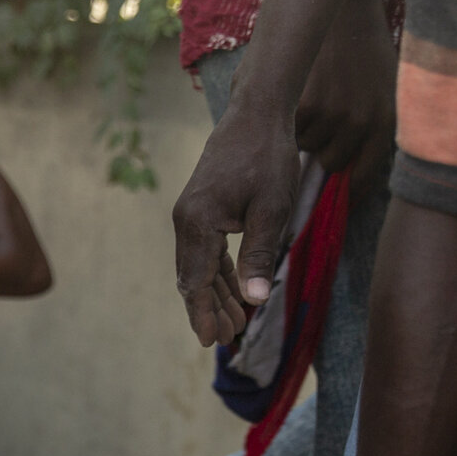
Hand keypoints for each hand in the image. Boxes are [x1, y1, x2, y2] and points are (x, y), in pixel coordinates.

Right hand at [172, 96, 302, 346]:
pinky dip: (217, 271)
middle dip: (210, 309)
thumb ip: (258, 256)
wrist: (255, 113)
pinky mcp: (200, 207)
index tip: (213, 342)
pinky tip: (231, 287)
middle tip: (231, 338)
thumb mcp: (271, 210)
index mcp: (197, 223)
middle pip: (192, 278)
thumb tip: (255, 300)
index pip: (195, 281)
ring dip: (215, 292)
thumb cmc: (267, 157)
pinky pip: (204, 249)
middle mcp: (185, 220)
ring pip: (197, 266)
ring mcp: (190, 214)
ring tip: (236, 320)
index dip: (204, 313)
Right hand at [294, 1, 396, 174]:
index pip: (365, 176)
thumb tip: (349, 173)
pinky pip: (291, 130)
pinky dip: (292, 119)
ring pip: (307, 146)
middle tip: (327, 124)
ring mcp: (330, 115)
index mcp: (384, 122)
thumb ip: (372, 130)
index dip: (350, 191)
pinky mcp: (303, 106)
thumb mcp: (384, 91)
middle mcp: (359, 123)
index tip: (339, 199)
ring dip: (307, 132)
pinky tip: (302, 95)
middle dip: (327, 149)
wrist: (347, 13)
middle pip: (332, 162)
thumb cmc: (366, 51)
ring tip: (316, 101)